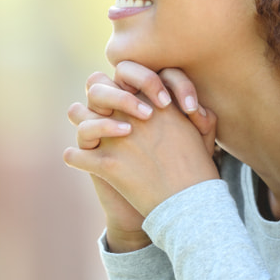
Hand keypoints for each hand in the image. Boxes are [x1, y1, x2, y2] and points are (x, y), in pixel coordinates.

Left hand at [64, 63, 218, 220]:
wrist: (191, 206)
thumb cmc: (200, 170)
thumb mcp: (205, 135)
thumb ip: (200, 114)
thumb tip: (193, 106)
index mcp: (154, 102)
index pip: (125, 73)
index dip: (123, 84)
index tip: (132, 101)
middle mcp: (132, 114)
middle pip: (96, 87)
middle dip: (97, 96)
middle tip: (105, 112)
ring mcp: (117, 139)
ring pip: (78, 116)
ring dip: (82, 125)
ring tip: (89, 137)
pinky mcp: (107, 164)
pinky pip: (74, 155)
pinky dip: (76, 159)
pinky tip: (81, 162)